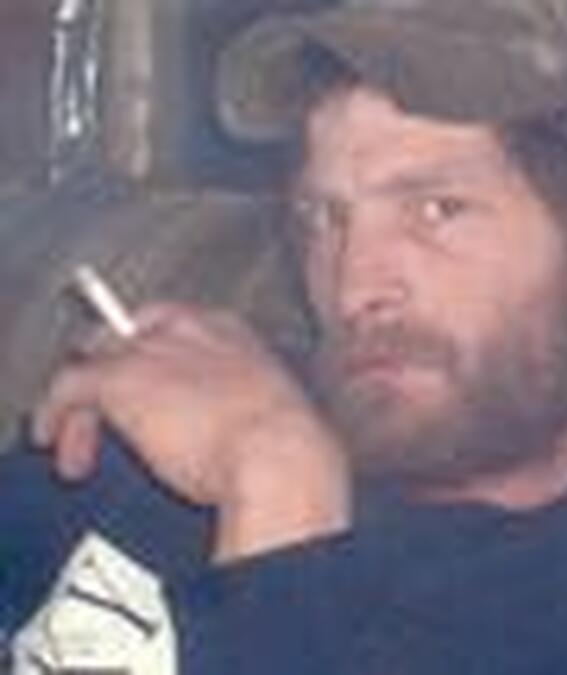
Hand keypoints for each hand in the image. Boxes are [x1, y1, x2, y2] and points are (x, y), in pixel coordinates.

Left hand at [32, 303, 350, 560]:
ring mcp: (153, 348)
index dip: (151, 355)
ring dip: (85, 407)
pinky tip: (60, 442)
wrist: (279, 457)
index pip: (172, 324)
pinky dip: (59, 415)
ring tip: (84, 448)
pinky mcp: (122, 377)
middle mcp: (190, 328)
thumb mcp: (267, 413)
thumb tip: (227, 428)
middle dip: (113, 374)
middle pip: (127, 336)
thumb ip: (238, 404)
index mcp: (232, 332)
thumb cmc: (286, 448)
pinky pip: (69, 387)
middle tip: (106, 416)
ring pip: (96, 362)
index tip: (148, 388)